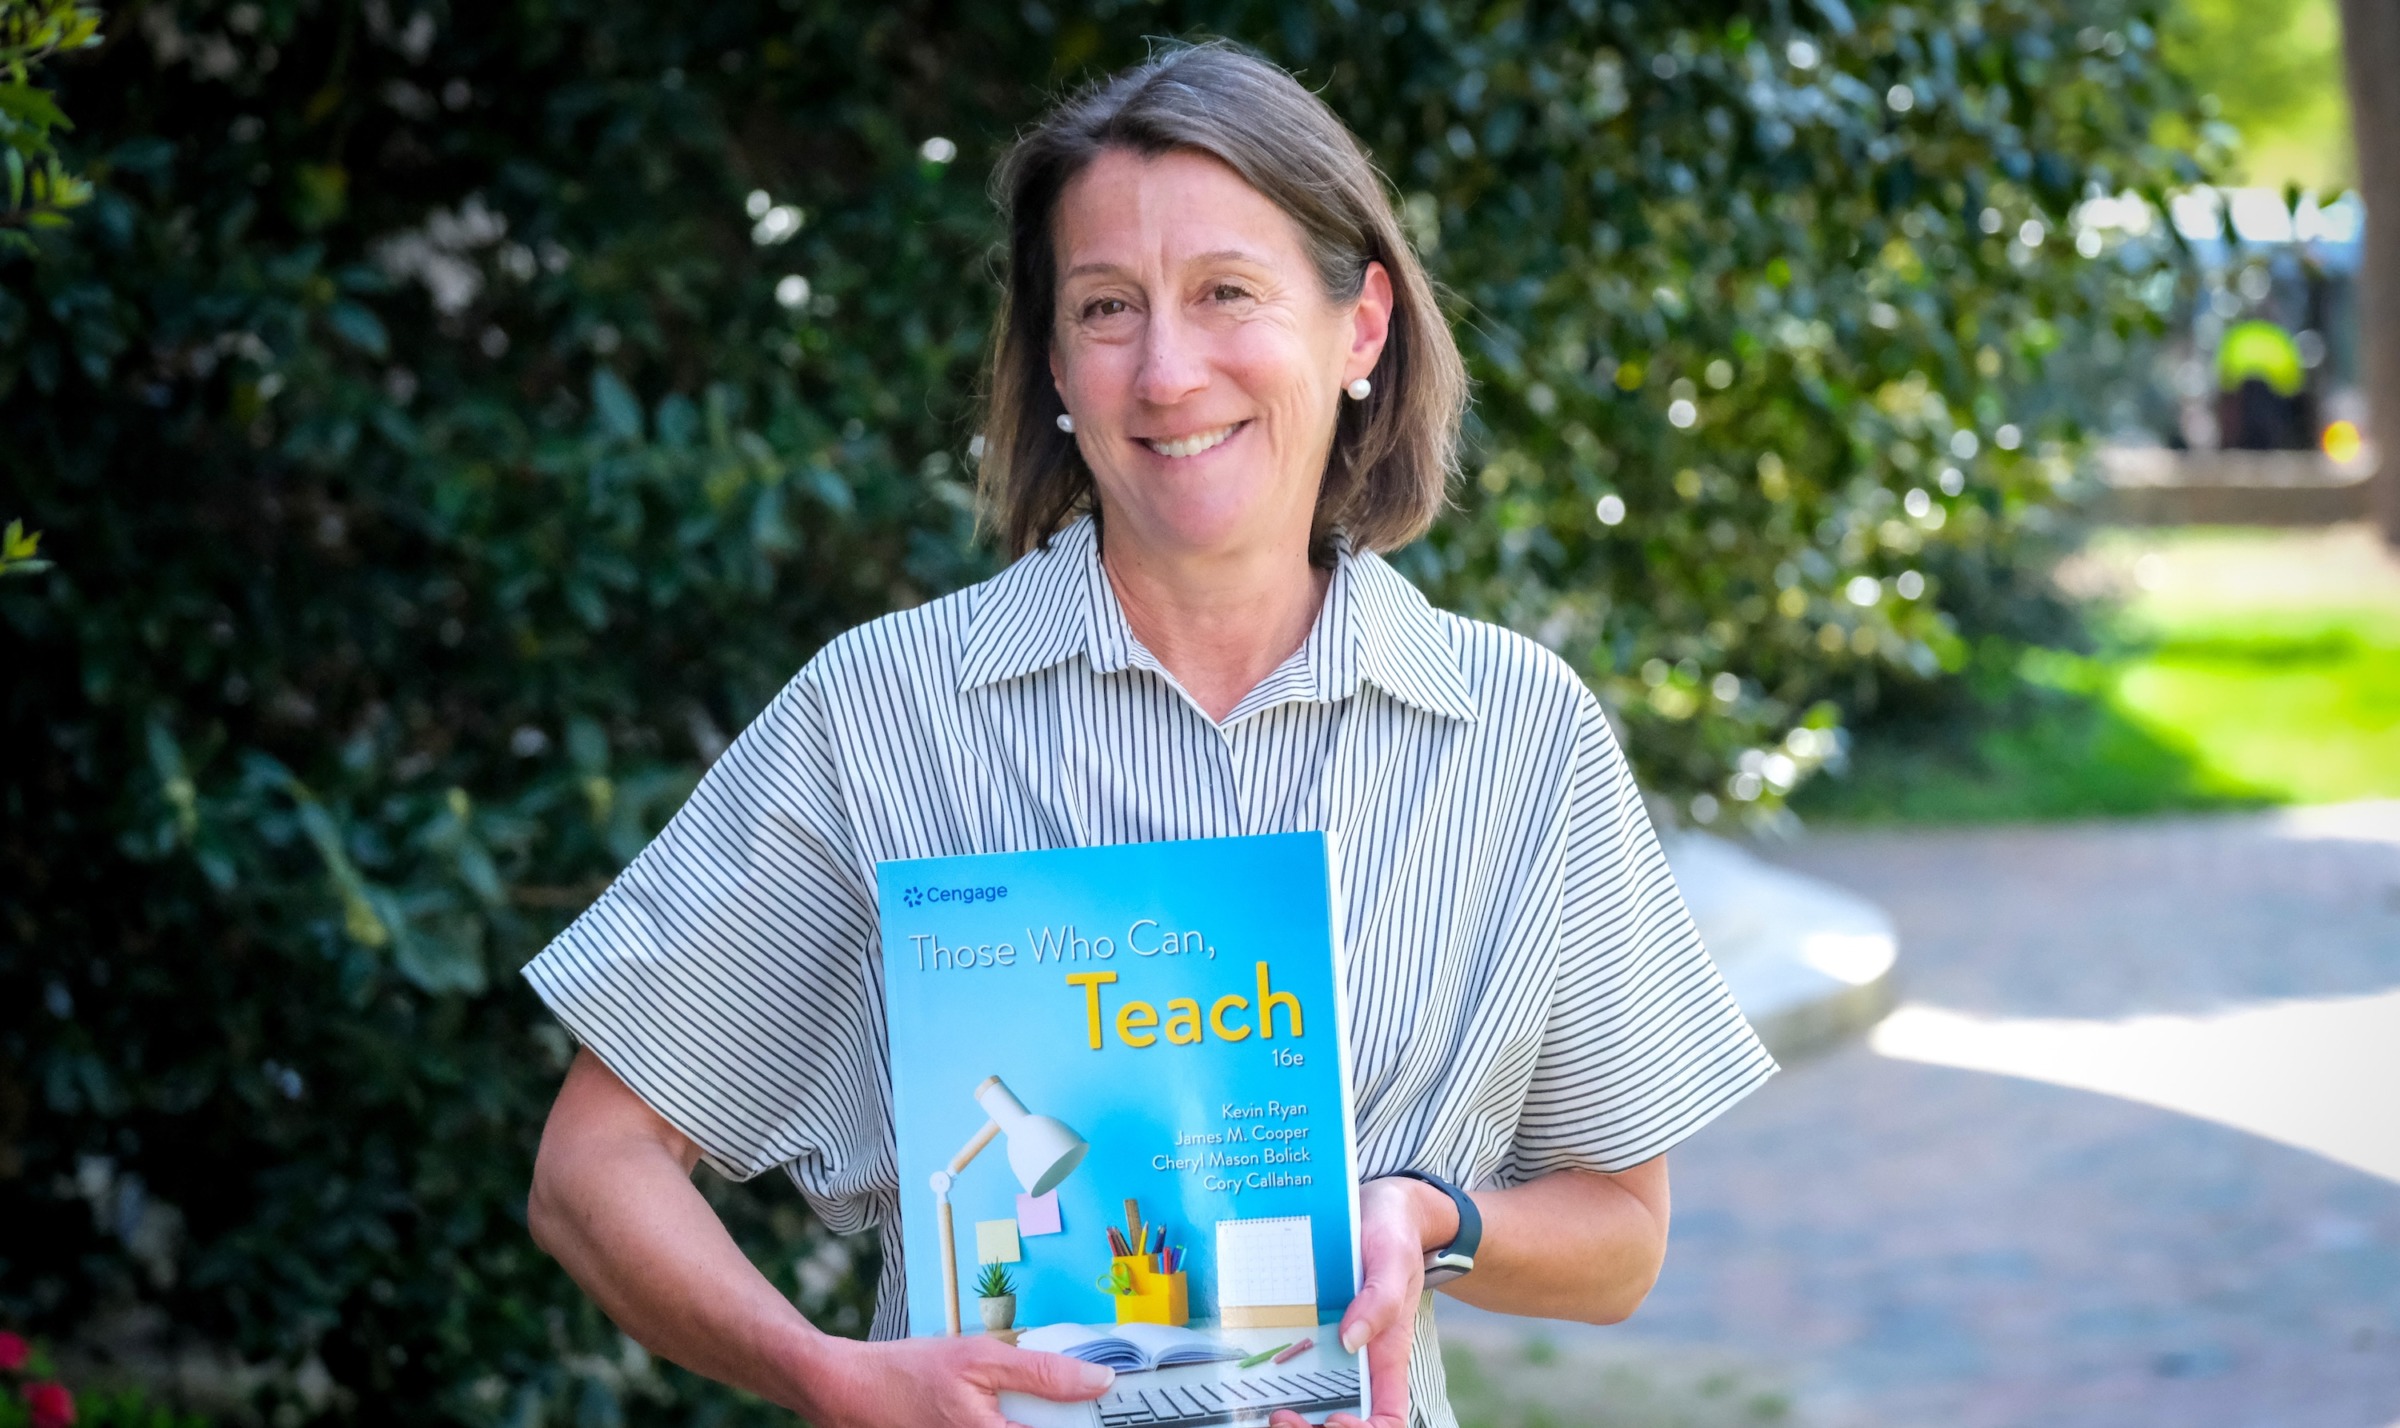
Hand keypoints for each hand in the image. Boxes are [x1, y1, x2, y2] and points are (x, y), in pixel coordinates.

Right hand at [793, 1333, 1114, 1427]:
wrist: (852, 1391)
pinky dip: (1008, 1418)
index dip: (1090, 1418)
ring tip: (1019, 1399)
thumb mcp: (981, 1358)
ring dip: (1034, 1416)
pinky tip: (999, 1408)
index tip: (1112, 1405)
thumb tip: (1098, 1379)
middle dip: (1060, 1415)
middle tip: (1070, 1395)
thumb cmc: (907, 1373)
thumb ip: (1043, 1372)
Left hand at [1271, 1176, 1455, 1427]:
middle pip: (1344, 1418)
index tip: (1334, 1421)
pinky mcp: (1310, 1325)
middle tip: (1282, 1417)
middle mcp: (1360, 1357)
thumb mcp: (1393, 1257)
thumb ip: (1381, 1298)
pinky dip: (1275, 1378)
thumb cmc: (1394, 1232)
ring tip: (1271, 1409)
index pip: (1387, 1417)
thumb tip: (1352, 1342)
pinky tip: (1256, 1371)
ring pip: (1315, 1399)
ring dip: (1294, 1416)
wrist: (1377, 1204)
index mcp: (1388, 1352)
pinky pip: (1293, 1361)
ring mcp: (1333, 1343)